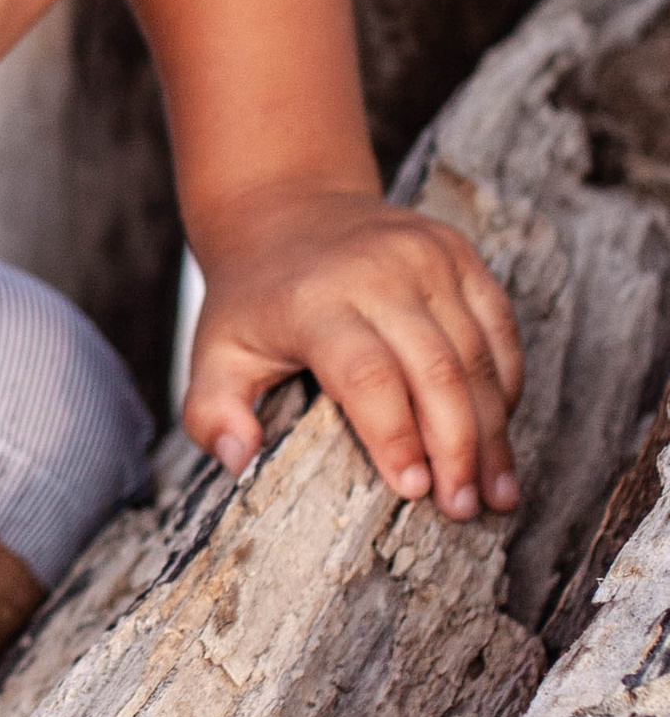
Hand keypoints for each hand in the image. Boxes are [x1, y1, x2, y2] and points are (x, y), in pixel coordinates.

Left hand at [186, 188, 523, 523]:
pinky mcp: (458, 251)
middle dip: (457, 449)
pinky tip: (499, 432)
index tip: (412, 491)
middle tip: (464, 509)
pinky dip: (505, 384)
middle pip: (436, 371)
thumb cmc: (252, 299)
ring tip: (496, 492)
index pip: (367, 374)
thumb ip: (211, 413)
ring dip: (492, 430)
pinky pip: (499, 326)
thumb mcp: (212, 351)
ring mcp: (425, 255)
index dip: (395, 436)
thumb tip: (240, 459)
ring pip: (477, 355)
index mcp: (313, 301)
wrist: (285, 207)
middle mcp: (376, 271)